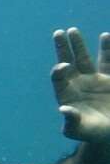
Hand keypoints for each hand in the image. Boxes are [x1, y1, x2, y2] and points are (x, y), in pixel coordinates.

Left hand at [51, 27, 109, 142]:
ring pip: (85, 59)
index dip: (59, 70)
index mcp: (66, 94)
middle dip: (63, 49)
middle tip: (58, 33)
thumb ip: (71, 122)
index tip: (63, 66)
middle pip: (68, 62)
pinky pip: (108, 62)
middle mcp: (77, 84)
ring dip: (79, 45)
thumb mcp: (80, 130)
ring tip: (72, 30)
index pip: (59, 78)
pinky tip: (105, 36)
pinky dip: (107, 50)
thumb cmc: (91, 133)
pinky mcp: (109, 80)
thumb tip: (63, 110)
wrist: (109, 133)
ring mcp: (93, 80)